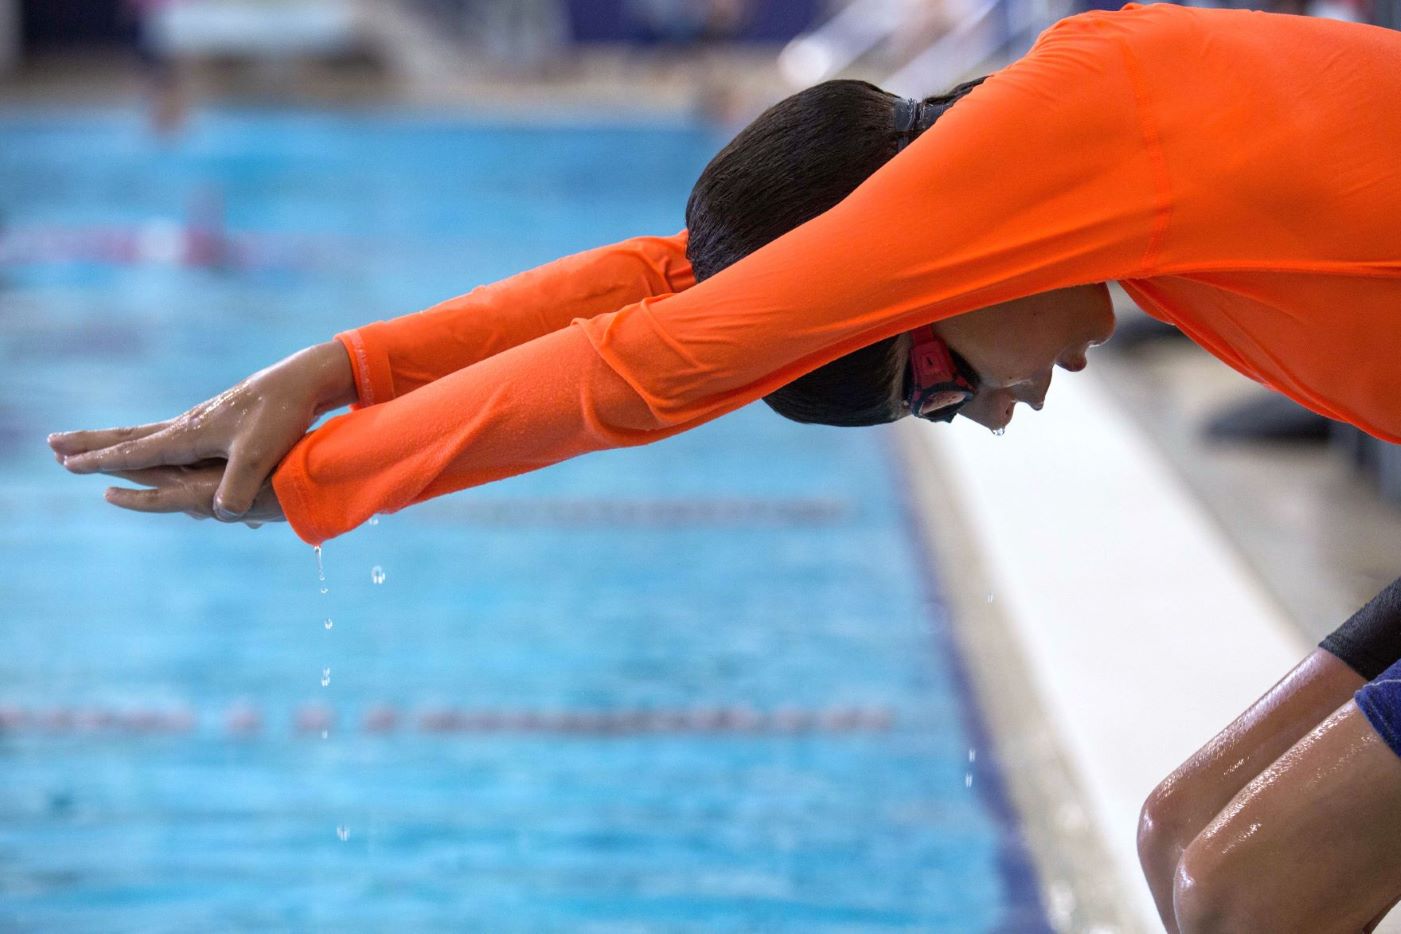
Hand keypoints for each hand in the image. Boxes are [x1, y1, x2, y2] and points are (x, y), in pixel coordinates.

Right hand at [49, 341, 354, 522]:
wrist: (300, 380)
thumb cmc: (281, 416)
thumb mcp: (261, 455)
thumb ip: (238, 486)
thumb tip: (221, 514)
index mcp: (190, 434)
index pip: (136, 452)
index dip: (102, 461)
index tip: (68, 464)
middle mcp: (187, 424)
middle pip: (129, 436)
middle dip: (91, 443)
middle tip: (52, 445)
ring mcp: (200, 420)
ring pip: (146, 432)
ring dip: (114, 439)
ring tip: (87, 444)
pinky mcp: (215, 419)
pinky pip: (166, 432)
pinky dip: (144, 438)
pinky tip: (146, 441)